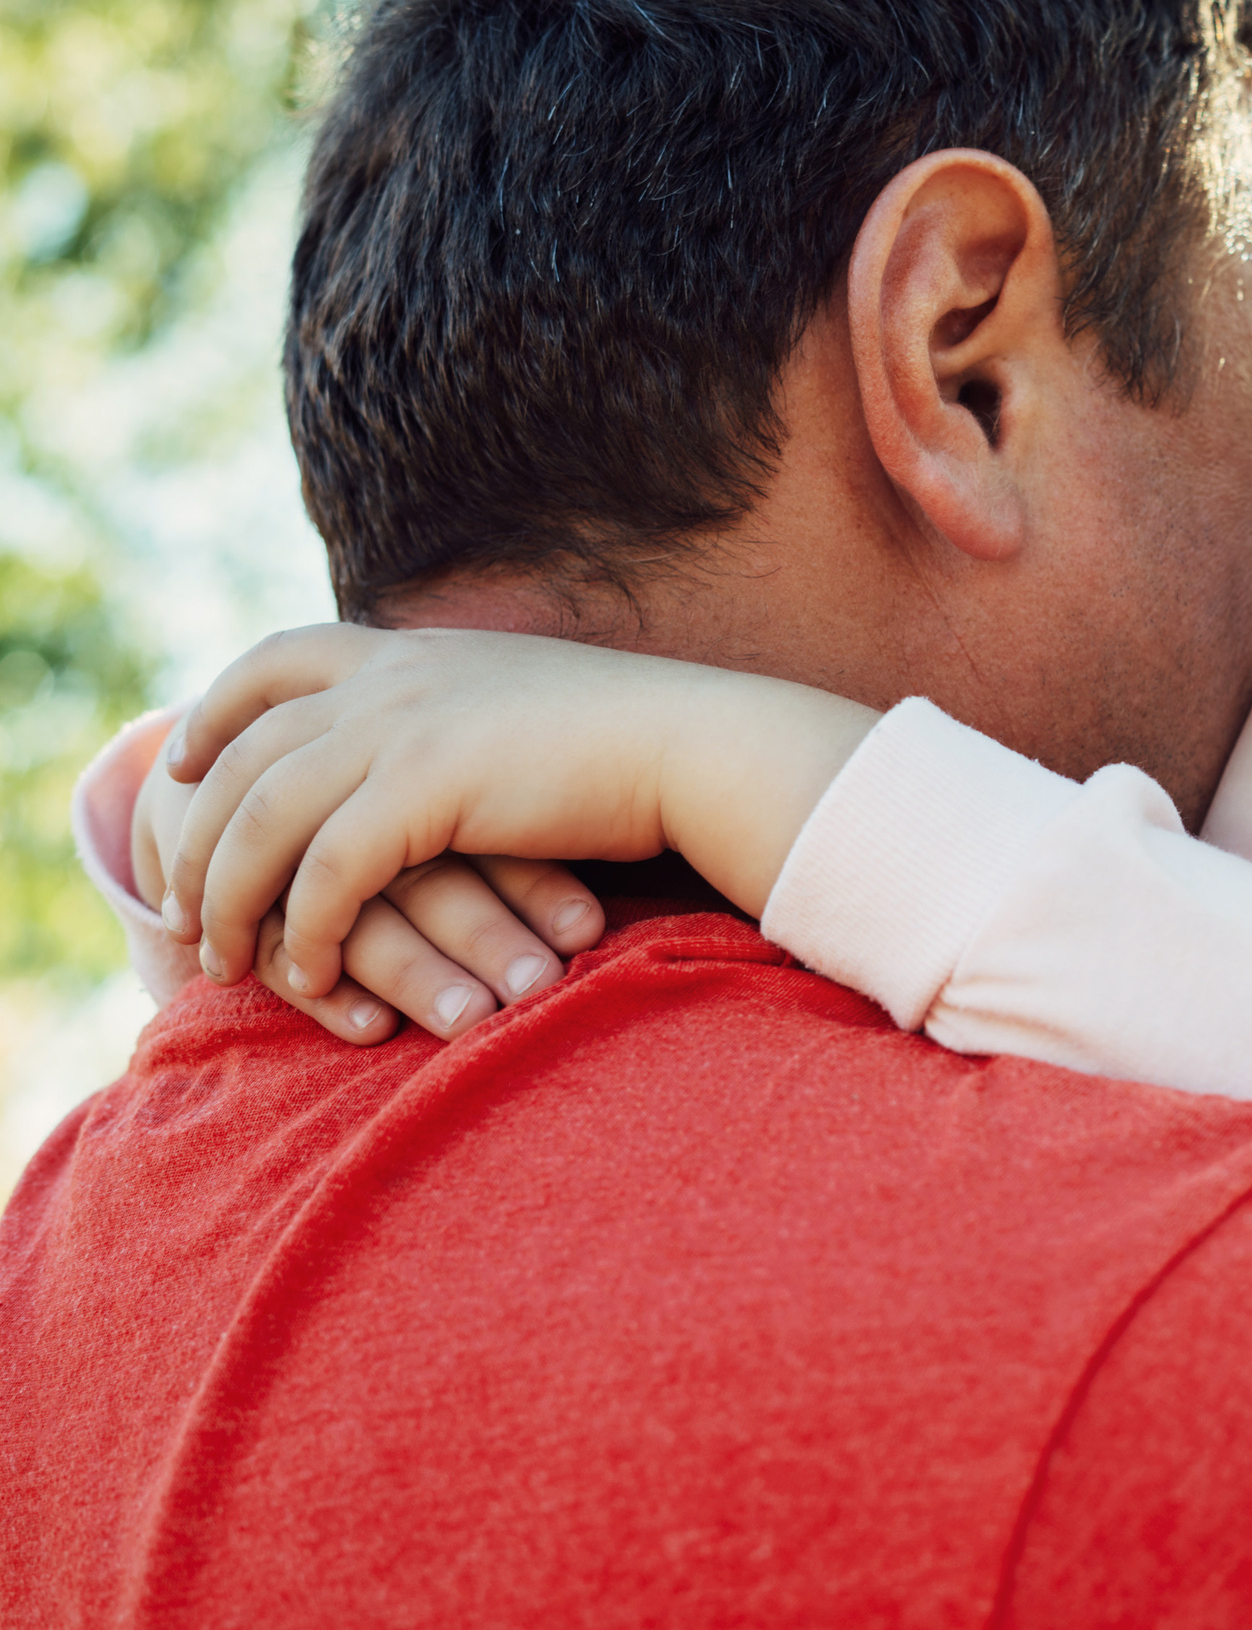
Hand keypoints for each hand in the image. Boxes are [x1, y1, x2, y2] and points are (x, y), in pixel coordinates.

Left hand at [154, 624, 875, 1006]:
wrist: (699, 744)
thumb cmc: (640, 744)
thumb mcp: (528, 706)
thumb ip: (466, 716)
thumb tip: (450, 748)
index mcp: (414, 652)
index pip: (274, 660)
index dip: (215, 712)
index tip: (184, 762)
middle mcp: (391, 677)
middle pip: (242, 754)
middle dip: (193, 836)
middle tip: (175, 908)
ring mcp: (403, 725)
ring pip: (262, 817)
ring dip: (229, 898)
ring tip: (222, 964)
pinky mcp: (426, 788)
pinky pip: (325, 871)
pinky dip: (305, 930)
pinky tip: (309, 978)